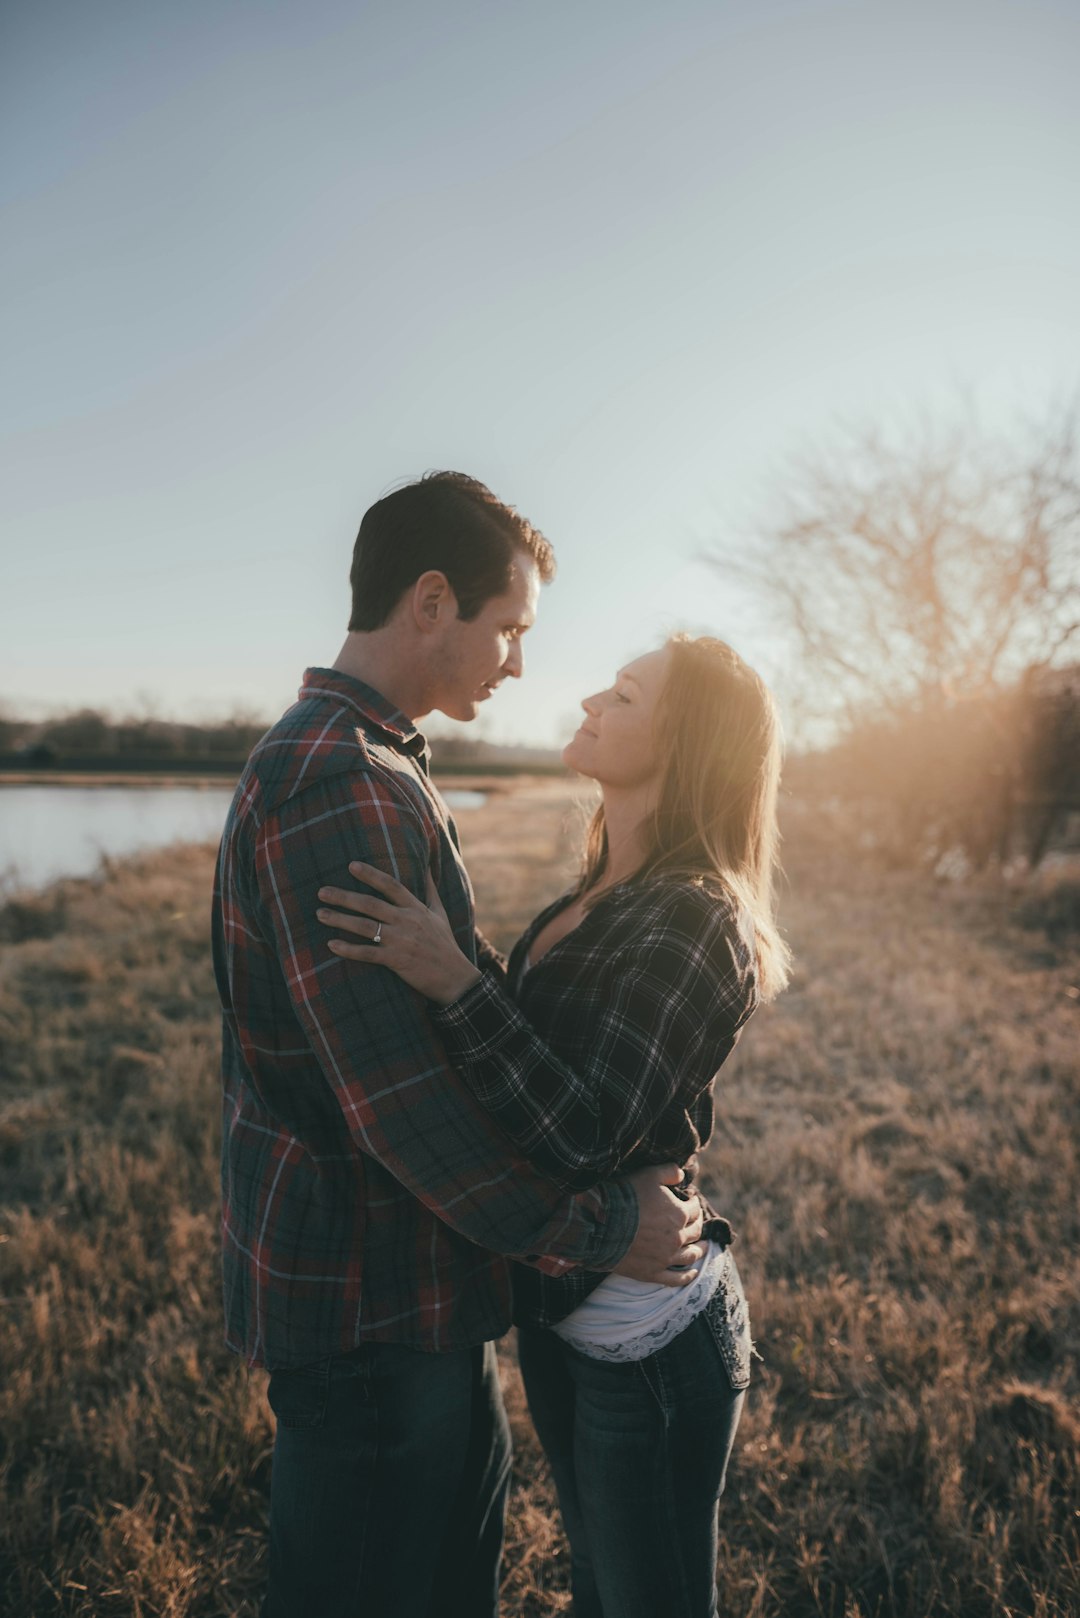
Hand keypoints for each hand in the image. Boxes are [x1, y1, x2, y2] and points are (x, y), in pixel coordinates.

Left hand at [317, 863, 482, 1005]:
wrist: (455, 978)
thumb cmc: (444, 944)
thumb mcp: (440, 913)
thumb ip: (430, 889)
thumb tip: (427, 865)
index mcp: (416, 908)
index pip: (391, 885)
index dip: (371, 875)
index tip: (351, 866)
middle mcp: (407, 921)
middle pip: (371, 904)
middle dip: (344, 897)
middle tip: (322, 891)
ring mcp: (401, 941)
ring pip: (365, 926)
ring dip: (340, 919)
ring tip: (320, 914)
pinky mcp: (396, 961)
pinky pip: (368, 953)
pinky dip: (349, 949)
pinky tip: (332, 944)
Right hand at [613, 1163, 705, 1287]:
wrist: (600, 1226)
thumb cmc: (625, 1198)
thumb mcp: (649, 1175)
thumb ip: (669, 1171)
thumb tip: (681, 1174)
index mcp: (678, 1214)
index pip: (695, 1209)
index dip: (694, 1202)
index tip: (691, 1200)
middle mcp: (677, 1238)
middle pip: (695, 1232)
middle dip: (698, 1225)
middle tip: (697, 1222)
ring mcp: (665, 1258)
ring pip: (690, 1255)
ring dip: (700, 1250)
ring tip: (704, 1247)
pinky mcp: (653, 1273)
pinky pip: (676, 1279)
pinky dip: (687, 1276)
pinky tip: (693, 1274)